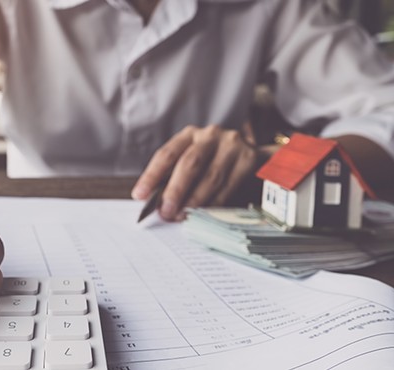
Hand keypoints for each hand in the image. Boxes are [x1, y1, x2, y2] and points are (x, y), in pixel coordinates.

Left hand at [132, 125, 257, 220]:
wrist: (253, 157)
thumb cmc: (214, 163)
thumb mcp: (193, 162)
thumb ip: (174, 178)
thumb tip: (155, 204)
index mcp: (189, 135)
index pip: (166, 154)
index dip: (151, 176)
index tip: (139, 195)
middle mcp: (210, 135)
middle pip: (189, 163)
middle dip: (175, 190)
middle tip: (165, 211)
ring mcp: (231, 145)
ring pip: (210, 177)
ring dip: (194, 200)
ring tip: (182, 216)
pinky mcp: (248, 159)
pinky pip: (229, 186)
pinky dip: (214, 203)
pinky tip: (203, 213)